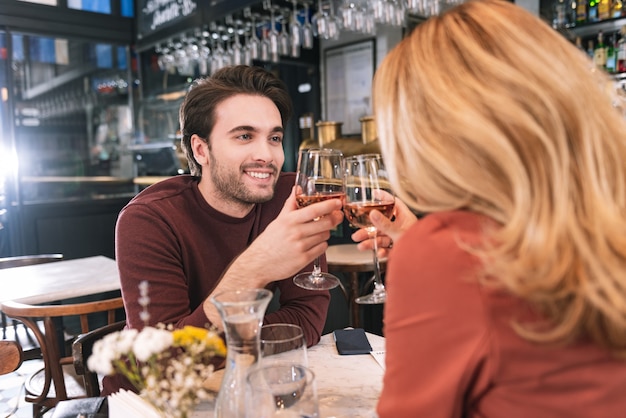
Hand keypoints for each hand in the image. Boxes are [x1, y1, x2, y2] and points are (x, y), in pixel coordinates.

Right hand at [213, 186, 343, 287]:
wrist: (259, 263)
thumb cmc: (269, 241)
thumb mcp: (279, 220)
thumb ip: (291, 204)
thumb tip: (297, 189)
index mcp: (289, 220)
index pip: (314, 210)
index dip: (329, 205)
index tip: (337, 203)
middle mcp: (296, 233)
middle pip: (325, 223)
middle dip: (334, 219)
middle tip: (336, 216)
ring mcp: (300, 247)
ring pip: (325, 236)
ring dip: (325, 233)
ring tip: (316, 232)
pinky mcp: (304, 259)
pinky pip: (322, 248)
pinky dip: (321, 245)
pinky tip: (313, 243)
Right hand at [351, 197, 416, 257]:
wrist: (426, 262)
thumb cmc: (420, 245)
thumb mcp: (399, 232)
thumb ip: (385, 224)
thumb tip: (373, 213)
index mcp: (405, 217)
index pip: (393, 203)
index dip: (384, 197)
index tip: (374, 194)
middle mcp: (402, 226)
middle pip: (382, 224)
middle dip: (368, 229)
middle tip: (357, 232)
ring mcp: (400, 237)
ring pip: (382, 237)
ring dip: (371, 241)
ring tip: (361, 246)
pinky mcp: (399, 248)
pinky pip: (387, 248)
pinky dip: (381, 251)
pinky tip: (379, 252)